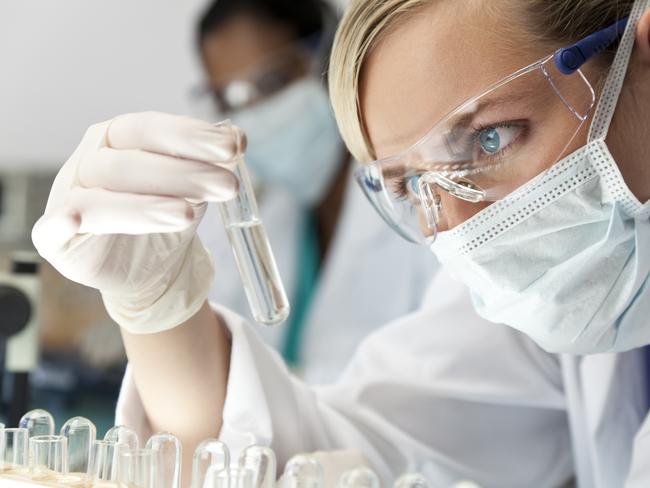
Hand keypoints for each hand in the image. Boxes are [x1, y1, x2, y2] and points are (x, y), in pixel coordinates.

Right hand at [32, 112, 238, 332]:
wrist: (154, 267)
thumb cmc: (170, 214)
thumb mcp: (196, 186)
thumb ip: (211, 161)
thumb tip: (236, 137)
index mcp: (118, 138)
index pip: (149, 128)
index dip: (189, 136)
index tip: (233, 147)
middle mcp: (90, 162)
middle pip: (129, 163)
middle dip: (182, 174)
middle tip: (227, 186)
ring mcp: (68, 199)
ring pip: (99, 199)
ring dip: (145, 206)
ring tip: (188, 215)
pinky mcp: (57, 240)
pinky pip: (49, 231)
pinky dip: (60, 225)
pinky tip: (71, 222)